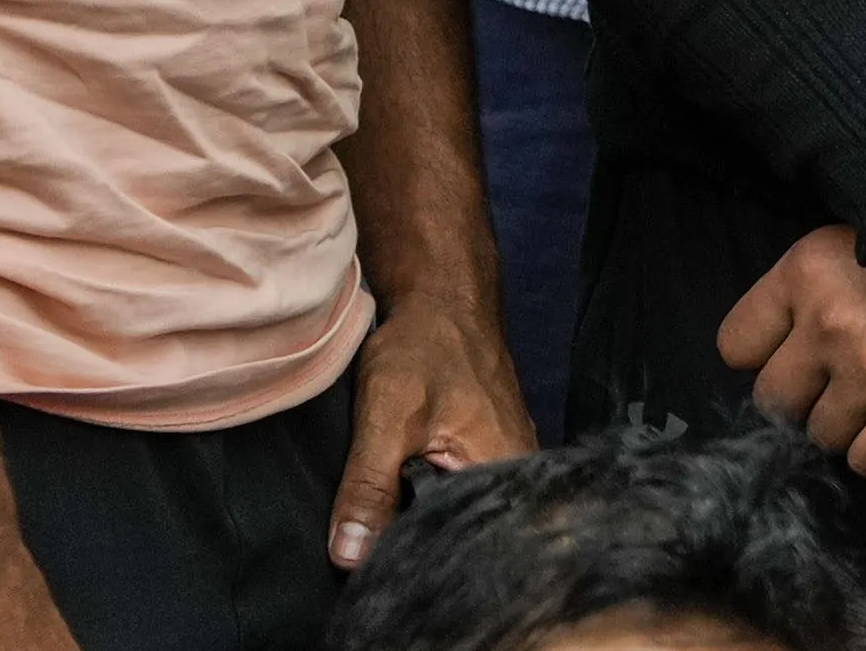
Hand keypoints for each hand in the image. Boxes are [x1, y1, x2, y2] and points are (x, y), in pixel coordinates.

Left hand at [325, 279, 530, 563]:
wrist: (443, 296)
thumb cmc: (427, 346)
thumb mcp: (388, 417)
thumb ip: (370, 487)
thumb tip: (349, 557)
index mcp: (507, 468)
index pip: (468, 542)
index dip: (421, 561)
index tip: (380, 569)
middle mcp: (517, 469)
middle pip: (464, 529)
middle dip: (420, 545)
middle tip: (375, 550)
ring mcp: (505, 457)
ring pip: (458, 511)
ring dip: (421, 523)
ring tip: (382, 532)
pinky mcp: (487, 449)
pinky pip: (457, 491)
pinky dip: (426, 500)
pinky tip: (398, 505)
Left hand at [718, 222, 865, 479]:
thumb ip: (855, 293)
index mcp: (809, 267)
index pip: (734, 345)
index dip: (770, 353)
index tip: (802, 343)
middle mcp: (832, 318)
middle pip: (774, 399)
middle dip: (810, 393)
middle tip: (852, 370)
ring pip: (821, 434)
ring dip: (851, 421)